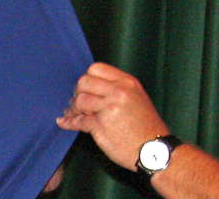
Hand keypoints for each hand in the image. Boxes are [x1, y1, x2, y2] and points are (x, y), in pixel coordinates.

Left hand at [56, 63, 170, 170]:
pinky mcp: (100, 126)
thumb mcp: (137, 98)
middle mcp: (119, 92)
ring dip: (73, 108)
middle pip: (83, 82)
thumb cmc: (145, 125)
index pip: (96, 68)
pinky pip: (77, 121)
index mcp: (128, 83)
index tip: (87, 89)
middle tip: (79, 103)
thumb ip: (116, 88)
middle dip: (78, 92)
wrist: (155, 150)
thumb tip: (90, 86)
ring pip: (79, 100)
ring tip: (74, 113)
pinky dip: (68, 122)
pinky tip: (64, 122)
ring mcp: (109, 108)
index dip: (87, 78)